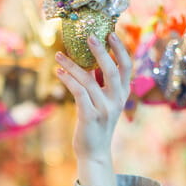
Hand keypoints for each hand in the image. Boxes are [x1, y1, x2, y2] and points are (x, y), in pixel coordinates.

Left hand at [55, 32, 131, 185]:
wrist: (94, 153)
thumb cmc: (97, 125)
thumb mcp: (104, 102)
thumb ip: (101, 84)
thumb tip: (90, 60)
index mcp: (122, 94)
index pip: (126, 67)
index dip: (120, 49)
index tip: (110, 32)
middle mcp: (116, 100)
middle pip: (111, 69)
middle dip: (100, 51)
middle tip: (89, 36)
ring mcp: (104, 109)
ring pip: (88, 80)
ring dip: (72, 65)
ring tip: (58, 55)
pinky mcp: (90, 117)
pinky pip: (78, 93)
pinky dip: (68, 80)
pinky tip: (59, 72)